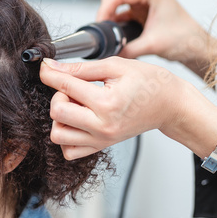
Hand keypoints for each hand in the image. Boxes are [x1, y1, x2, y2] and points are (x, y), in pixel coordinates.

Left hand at [39, 57, 206, 159]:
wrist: (170, 105)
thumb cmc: (148, 82)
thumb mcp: (115, 66)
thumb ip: (80, 67)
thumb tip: (51, 66)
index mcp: (107, 103)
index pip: (65, 87)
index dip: (49, 73)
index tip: (45, 66)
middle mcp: (102, 126)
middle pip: (57, 114)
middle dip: (57, 96)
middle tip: (72, 88)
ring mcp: (100, 140)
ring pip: (58, 135)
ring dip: (59, 118)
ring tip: (76, 106)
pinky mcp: (100, 147)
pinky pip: (68, 151)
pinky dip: (66, 136)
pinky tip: (76, 120)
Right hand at [97, 0, 216, 77]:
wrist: (195, 46)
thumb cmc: (183, 39)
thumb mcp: (152, 45)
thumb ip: (127, 49)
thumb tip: (108, 52)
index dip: (105, 9)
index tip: (100, 25)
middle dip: (104, 8)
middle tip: (103, 26)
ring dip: (108, 13)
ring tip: (108, 30)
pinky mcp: (141, 9)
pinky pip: (120, 10)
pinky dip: (114, 20)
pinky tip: (115, 32)